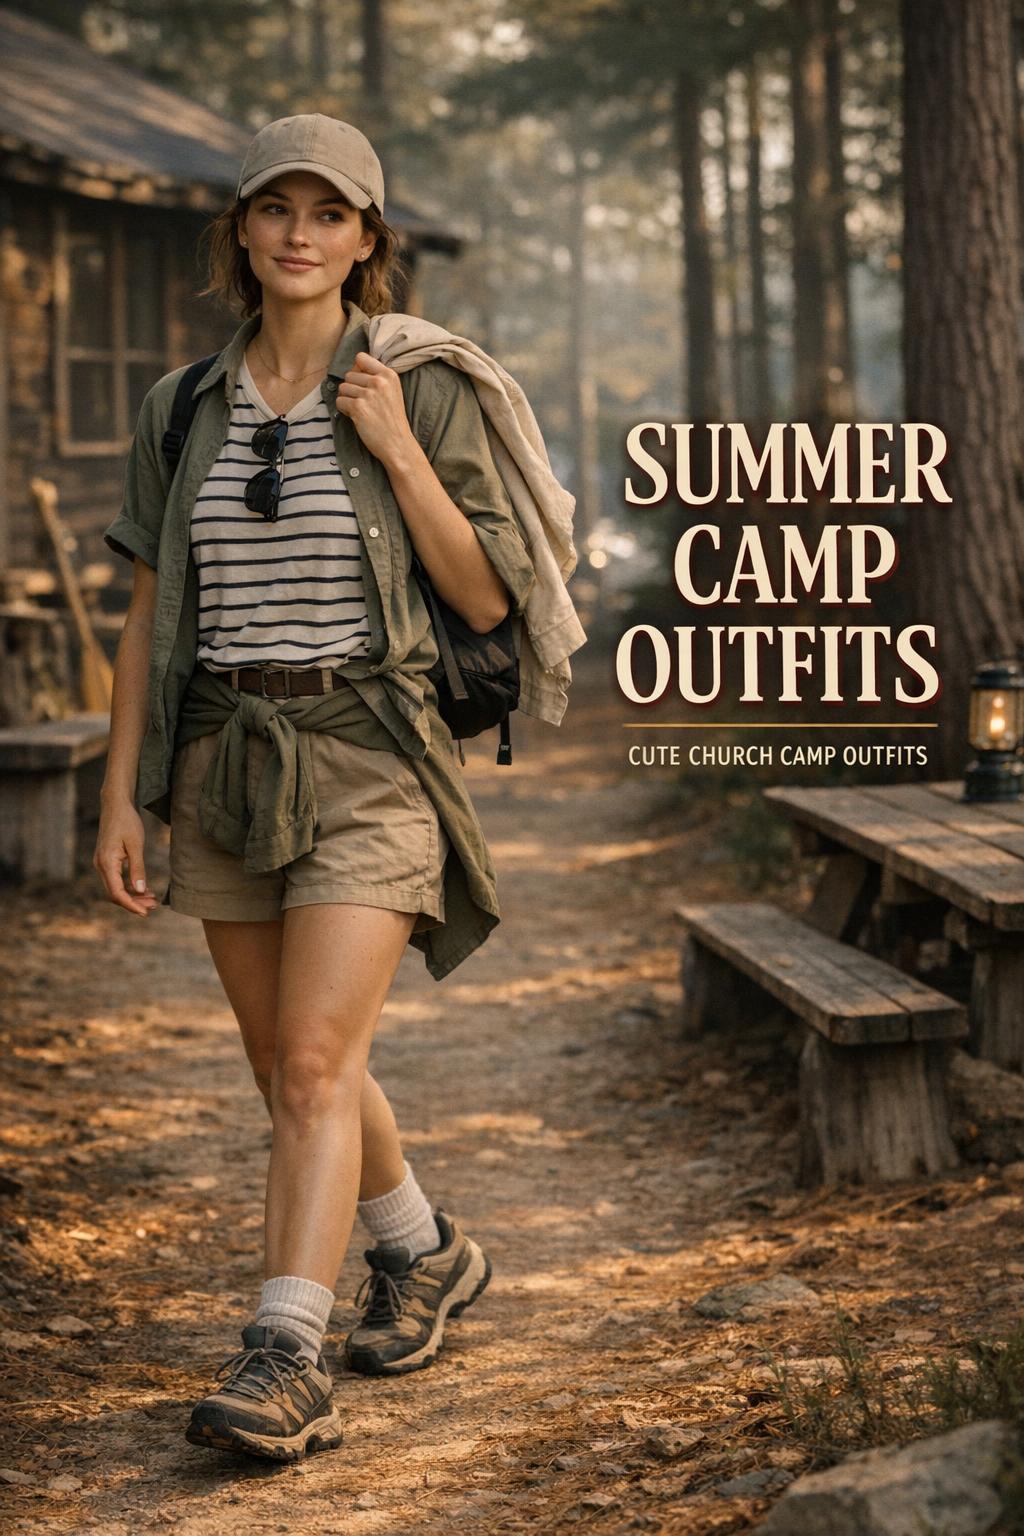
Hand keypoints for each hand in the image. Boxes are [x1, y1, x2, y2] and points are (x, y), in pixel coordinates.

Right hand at [93, 802, 158, 916]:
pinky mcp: (106, 861)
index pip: (116, 892)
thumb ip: (138, 869)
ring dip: (132, 896)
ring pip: (115, 888)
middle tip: (153, 907)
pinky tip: (145, 889)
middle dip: (134, 903)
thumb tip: (141, 891)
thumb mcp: (136, 845)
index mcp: (106, 862)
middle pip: (115, 894)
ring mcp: (102, 863)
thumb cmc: (127, 821)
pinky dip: (129, 887)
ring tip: (152, 900)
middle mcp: (100, 865)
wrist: (115, 805)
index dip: (131, 905)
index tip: (145, 912)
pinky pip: (116, 880)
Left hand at [334, 352, 416, 466]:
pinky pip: (340, 402)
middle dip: (352, 388)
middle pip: (349, 374)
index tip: (362, 383)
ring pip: (342, 388)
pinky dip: (344, 410)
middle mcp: (379, 381)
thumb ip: (377, 377)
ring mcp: (369, 394)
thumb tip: (353, 368)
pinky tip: (357, 417)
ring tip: (361, 410)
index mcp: (389, 374)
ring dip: (347, 400)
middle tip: (364, 403)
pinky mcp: (359, 408)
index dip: (357, 370)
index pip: (361, 357)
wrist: (398, 444)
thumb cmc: (393, 420)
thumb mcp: (392, 391)